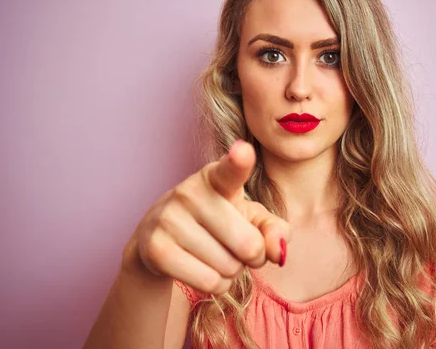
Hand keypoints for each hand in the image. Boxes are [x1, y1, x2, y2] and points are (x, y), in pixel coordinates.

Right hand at [124, 140, 290, 293]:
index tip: (244, 150)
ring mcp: (169, 219)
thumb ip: (275, 231)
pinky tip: (204, 270)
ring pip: (228, 267)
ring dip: (232, 271)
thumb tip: (279, 252)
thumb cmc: (218, 224)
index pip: (230, 170)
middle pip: (248, 245)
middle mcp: (189, 192)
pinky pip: (208, 282)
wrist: (158, 239)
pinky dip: (216, 285)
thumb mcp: (250, 219)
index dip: (239, 161)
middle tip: (239, 248)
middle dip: (253, 256)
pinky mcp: (156, 249)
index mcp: (215, 177)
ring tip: (216, 256)